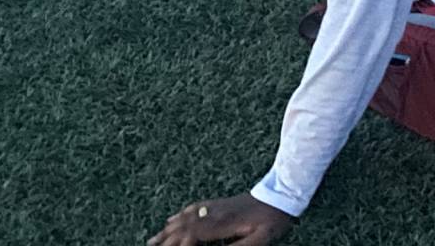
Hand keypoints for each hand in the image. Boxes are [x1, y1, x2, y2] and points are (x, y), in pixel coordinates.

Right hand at [148, 193, 293, 245]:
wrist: (281, 194)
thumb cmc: (273, 220)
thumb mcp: (261, 240)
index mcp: (222, 224)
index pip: (192, 237)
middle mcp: (214, 213)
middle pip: (183, 228)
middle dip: (164, 240)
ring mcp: (215, 207)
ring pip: (185, 218)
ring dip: (167, 229)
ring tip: (152, 240)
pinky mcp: (219, 203)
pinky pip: (193, 208)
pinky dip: (179, 215)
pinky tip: (171, 219)